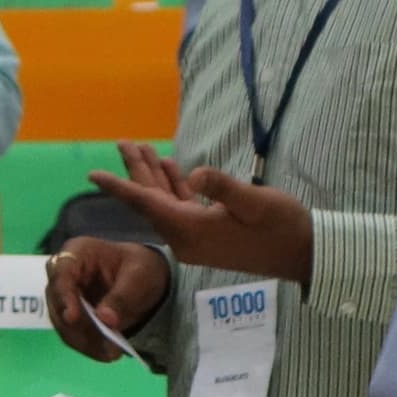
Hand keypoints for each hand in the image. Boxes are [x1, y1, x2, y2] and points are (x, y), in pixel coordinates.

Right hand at [44, 237, 171, 360]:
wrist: (144, 280)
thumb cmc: (140, 268)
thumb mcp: (139, 276)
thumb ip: (122, 296)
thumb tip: (105, 319)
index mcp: (78, 252)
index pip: (61, 273)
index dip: (64, 296)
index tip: (72, 318)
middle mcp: (63, 274)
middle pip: (57, 302)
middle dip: (78, 326)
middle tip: (105, 345)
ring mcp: (63, 296)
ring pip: (62, 323)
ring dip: (84, 341)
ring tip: (111, 353)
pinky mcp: (69, 316)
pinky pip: (72, 335)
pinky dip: (88, 346)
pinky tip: (106, 354)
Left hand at [85, 144, 314, 285]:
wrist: (303, 253)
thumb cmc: (282, 226)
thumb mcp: (254, 202)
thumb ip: (222, 187)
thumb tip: (195, 175)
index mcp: (191, 231)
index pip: (146, 204)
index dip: (119, 187)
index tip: (93, 174)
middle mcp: (186, 239)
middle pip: (151, 201)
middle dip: (136, 172)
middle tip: (124, 142)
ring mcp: (197, 239)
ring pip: (165, 204)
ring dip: (154, 176)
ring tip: (141, 148)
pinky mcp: (208, 236)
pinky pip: (181, 209)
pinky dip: (173, 188)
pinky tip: (170, 168)